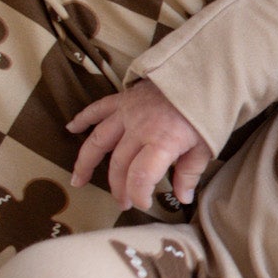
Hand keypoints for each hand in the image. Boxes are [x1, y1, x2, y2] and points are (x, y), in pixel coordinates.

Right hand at [68, 83, 212, 210]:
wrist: (202, 74)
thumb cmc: (207, 112)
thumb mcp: (205, 146)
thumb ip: (189, 173)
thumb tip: (182, 198)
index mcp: (162, 141)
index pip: (141, 176)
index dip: (138, 194)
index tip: (142, 204)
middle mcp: (140, 128)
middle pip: (120, 164)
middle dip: (119, 187)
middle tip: (123, 202)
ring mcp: (128, 112)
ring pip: (99, 141)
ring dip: (86, 162)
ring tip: (78, 180)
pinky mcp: (123, 98)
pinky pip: (98, 109)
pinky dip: (83, 118)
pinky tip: (71, 129)